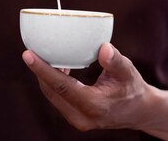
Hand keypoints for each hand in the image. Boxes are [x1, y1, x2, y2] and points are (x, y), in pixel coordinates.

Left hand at [22, 43, 155, 131]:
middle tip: (31, 49)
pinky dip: (53, 82)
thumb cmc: (133, 88)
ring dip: (45, 76)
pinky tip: (57, 66)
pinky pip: (57, 98)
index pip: (61, 86)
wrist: (139, 111)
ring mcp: (77, 119)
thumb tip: (103, 48)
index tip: (28, 55)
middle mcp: (82, 116)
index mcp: (94, 105)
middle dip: (39, 70)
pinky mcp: (75, 117)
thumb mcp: (128, 72)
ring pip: (52, 95)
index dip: (42, 69)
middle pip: (51, 91)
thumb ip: (115, 61)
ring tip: (44, 55)